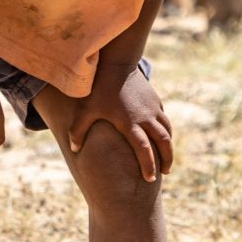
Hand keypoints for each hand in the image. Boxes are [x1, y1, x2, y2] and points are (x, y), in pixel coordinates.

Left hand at [67, 64, 172, 182]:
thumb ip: (78, 130)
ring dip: (168, 145)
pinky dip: (164, 128)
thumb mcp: (87, 109)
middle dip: (166, 159)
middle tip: (165, 172)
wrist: (117, 62)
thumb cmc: (100, 87)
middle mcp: (146, 118)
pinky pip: (163, 118)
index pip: (144, 150)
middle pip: (164, 143)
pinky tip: (161, 134)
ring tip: (166, 157)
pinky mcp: (155, 99)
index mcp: (130, 124)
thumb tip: (73, 149)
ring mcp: (152, 108)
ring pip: (167, 131)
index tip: (150, 179)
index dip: (148, 166)